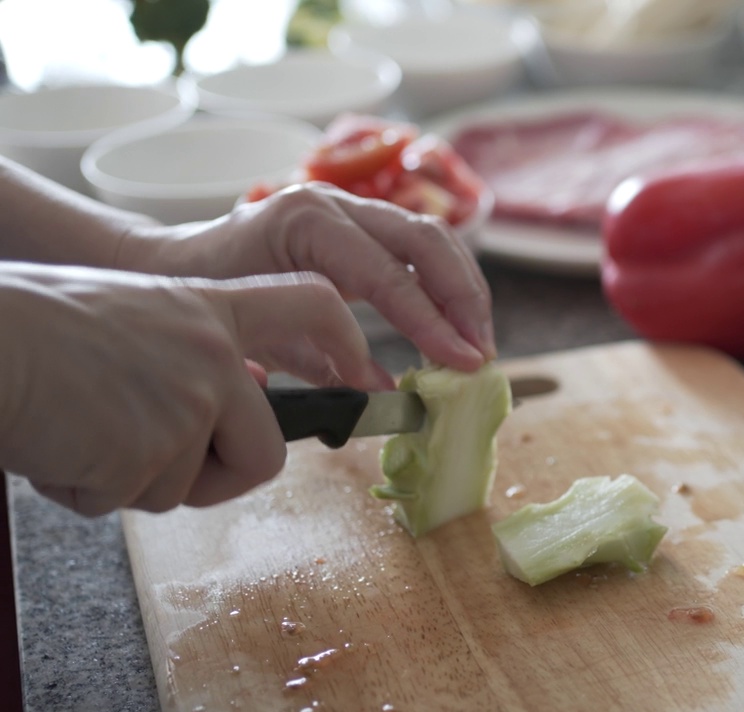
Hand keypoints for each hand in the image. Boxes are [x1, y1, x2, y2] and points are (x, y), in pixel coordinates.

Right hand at [0, 263, 390, 516]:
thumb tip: (245, 392)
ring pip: (188, 486)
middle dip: (213, 476)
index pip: (312, 304)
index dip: (346, 341)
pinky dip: (89, 489)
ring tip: (80, 426)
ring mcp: (189, 403)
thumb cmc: (35, 328)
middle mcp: (214, 354)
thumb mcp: (134, 315)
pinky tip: (61, 443)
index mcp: (210, 307)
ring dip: (130, 479)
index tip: (366, 373)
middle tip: (144, 458)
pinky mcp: (154, 452)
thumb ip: (194, 351)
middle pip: (265, 452)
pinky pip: (132, 500)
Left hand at [121, 183, 496, 372]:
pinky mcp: (364, 224)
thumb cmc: (209, 300)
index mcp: (306, 223)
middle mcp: (335, 202)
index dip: (433, 322)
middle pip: (427, 240)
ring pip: (434, 237)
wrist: (177, 265)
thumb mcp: (262, 339)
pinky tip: (458, 323)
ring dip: (465, 291)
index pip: (389, 274)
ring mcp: (352, 206)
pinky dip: (448, 284)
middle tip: (481, 354)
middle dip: (463, 300)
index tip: (464, 362)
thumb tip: (388, 392)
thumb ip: (325, 363)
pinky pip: (421, 246)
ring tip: (479, 342)